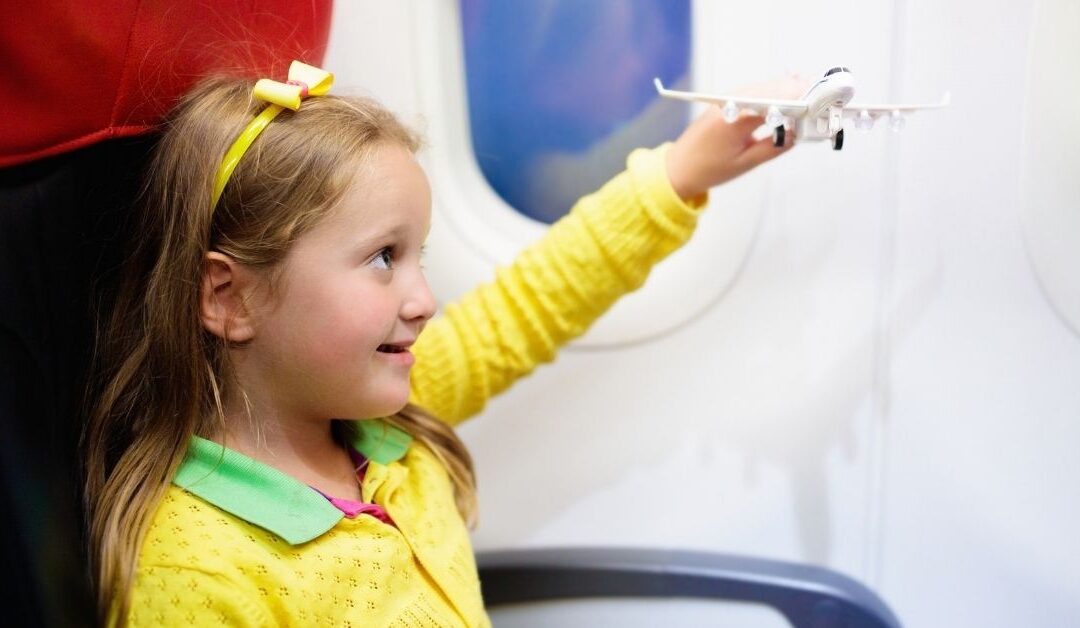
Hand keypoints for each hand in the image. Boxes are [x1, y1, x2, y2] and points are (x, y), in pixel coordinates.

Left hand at [665, 74, 807, 200]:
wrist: (678, 168)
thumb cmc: (707, 169)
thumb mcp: (745, 163)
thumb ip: (774, 148)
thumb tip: (797, 134)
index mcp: (734, 119)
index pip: (773, 102)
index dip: (800, 99)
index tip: (819, 102)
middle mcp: (730, 103)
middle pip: (773, 88)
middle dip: (799, 91)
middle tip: (823, 100)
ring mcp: (727, 98)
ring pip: (765, 87)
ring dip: (788, 91)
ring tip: (811, 99)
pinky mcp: (727, 100)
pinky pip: (756, 92)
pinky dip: (774, 94)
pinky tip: (788, 99)